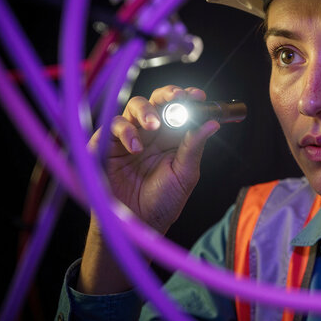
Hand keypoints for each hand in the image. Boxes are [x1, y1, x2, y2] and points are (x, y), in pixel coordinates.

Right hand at [89, 85, 219, 232]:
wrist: (138, 225)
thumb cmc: (162, 202)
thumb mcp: (185, 175)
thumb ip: (195, 147)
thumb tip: (213, 124)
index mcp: (172, 138)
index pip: (180, 109)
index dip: (188, 98)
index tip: (199, 96)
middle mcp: (151, 133)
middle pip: (157, 100)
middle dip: (168, 94)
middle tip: (177, 97)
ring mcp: (129, 137)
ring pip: (134, 106)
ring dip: (146, 111)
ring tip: (153, 126)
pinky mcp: (107, 145)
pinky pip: (113, 126)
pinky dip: (125, 131)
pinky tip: (135, 148)